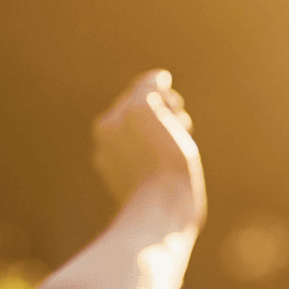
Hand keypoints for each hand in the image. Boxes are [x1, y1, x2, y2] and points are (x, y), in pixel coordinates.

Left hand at [91, 68, 203, 223]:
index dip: (165, 97)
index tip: (172, 110)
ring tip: (181, 148)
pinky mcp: (140, 184)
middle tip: (179, 129)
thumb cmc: (158, 159)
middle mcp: (110, 144)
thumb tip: (157, 78)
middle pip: (150, 112)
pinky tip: (177, 167)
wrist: (163, 209)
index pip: (143, 92)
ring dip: (175, 133)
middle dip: (170, 115)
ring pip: (158, 134)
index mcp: (107, 125)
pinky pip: (160, 157)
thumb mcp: (145, 110)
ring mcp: (124, 165)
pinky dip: (172, 154)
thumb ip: (147, 88)